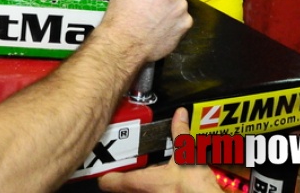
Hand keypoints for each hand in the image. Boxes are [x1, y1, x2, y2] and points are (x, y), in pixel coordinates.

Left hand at [98, 108, 220, 192]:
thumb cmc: (196, 187)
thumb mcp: (188, 155)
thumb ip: (180, 133)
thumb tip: (179, 115)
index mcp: (144, 182)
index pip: (109, 182)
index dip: (103, 173)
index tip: (103, 165)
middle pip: (121, 187)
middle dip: (123, 175)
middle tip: (123, 163)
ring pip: (134, 191)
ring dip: (137, 181)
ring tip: (144, 169)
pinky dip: (152, 187)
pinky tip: (162, 181)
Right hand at [103, 0, 190, 62]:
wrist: (124, 42)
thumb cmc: (120, 10)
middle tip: (154, 1)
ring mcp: (181, 5)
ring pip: (180, 1)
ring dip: (172, 6)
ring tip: (155, 17)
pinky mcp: (186, 22)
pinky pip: (183, 17)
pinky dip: (175, 21)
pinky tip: (161, 27)